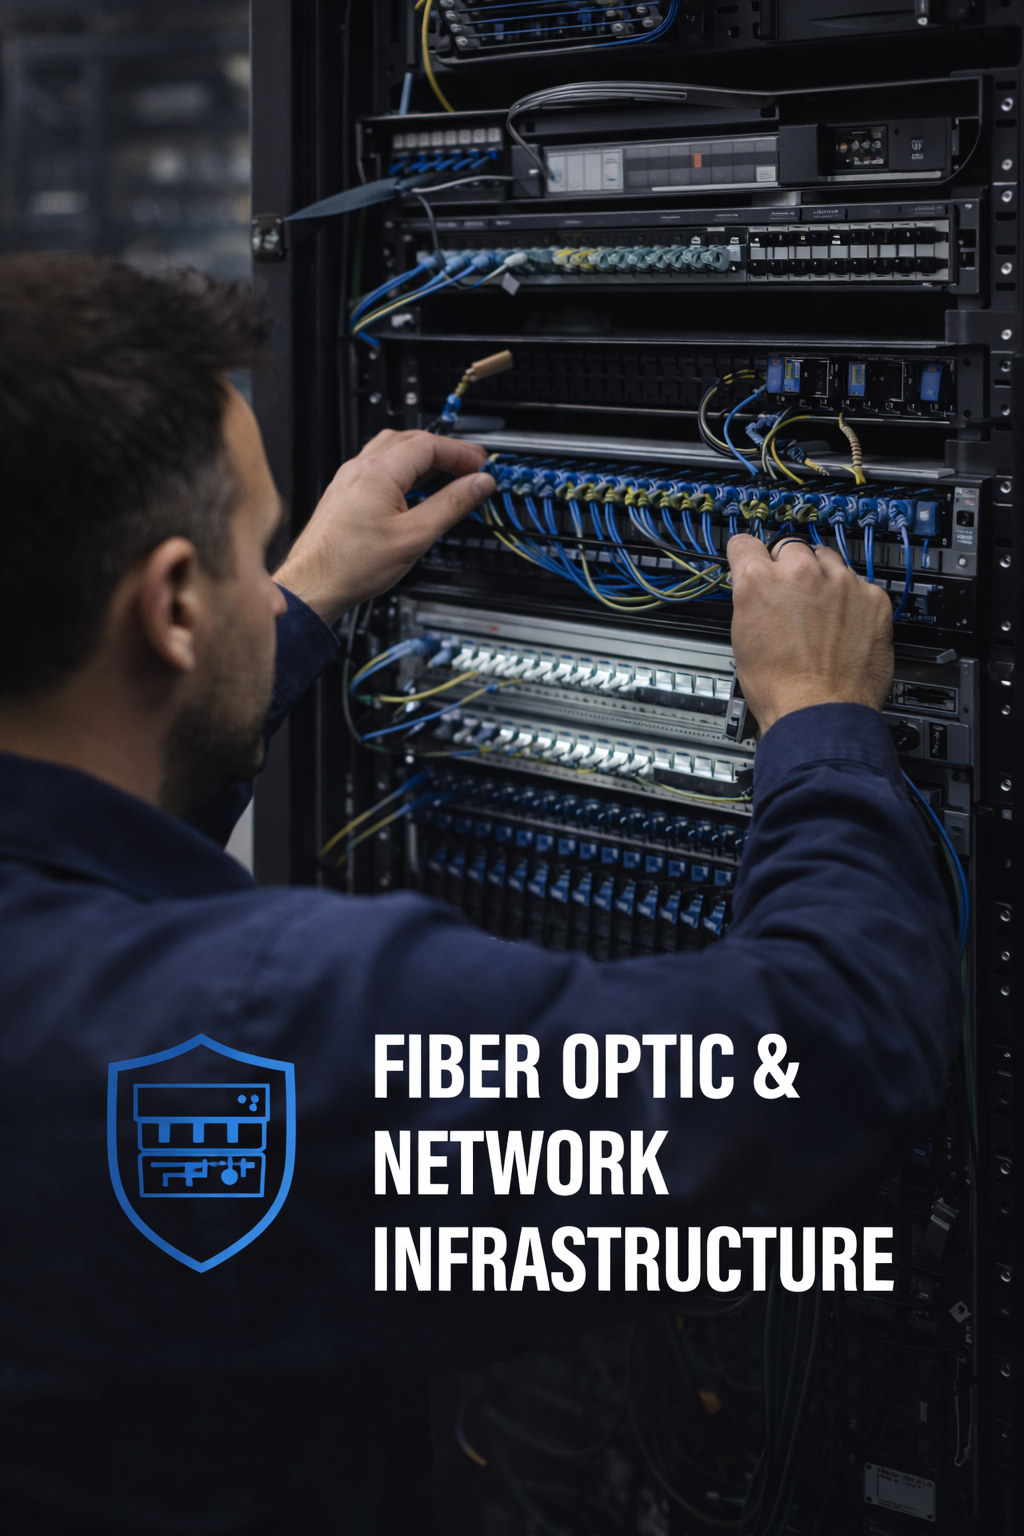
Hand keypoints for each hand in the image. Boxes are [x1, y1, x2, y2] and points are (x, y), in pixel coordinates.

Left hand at [273, 430, 494, 624]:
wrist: (314, 585)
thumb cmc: (351, 565)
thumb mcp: (415, 536)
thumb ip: (451, 505)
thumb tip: (478, 484)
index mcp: (378, 471)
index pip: (429, 444)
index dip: (461, 452)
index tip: (482, 465)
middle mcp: (360, 467)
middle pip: (412, 441)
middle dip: (446, 451)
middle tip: (471, 467)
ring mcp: (349, 478)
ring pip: (394, 451)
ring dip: (425, 458)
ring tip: (448, 476)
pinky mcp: (345, 493)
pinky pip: (380, 468)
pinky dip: (405, 471)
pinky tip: (416, 490)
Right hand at [727, 534, 893, 734]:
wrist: (820, 714)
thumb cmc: (780, 688)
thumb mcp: (743, 638)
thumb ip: (752, 601)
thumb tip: (757, 590)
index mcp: (759, 581)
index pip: (745, 543)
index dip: (748, 555)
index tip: (753, 558)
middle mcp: (800, 573)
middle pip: (791, 547)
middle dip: (789, 566)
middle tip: (792, 595)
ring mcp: (840, 582)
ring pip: (828, 561)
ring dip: (822, 579)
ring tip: (821, 613)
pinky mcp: (873, 598)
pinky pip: (860, 585)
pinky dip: (853, 601)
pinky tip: (844, 626)